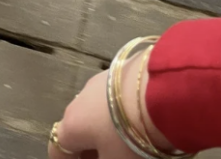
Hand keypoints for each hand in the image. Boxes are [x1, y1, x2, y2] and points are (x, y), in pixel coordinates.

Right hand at [49, 56, 173, 158]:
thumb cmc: (131, 138)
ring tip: (126, 145)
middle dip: (89, 150)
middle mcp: (80, 100)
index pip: (57, 150)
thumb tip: (101, 156)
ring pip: (96, 113)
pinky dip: (119, 115)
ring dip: (104, 131)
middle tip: (107, 158)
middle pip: (78, 131)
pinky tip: (138, 122)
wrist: (163, 90)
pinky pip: (113, 100)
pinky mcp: (121, 70)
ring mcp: (101, 81)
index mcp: (71, 126)